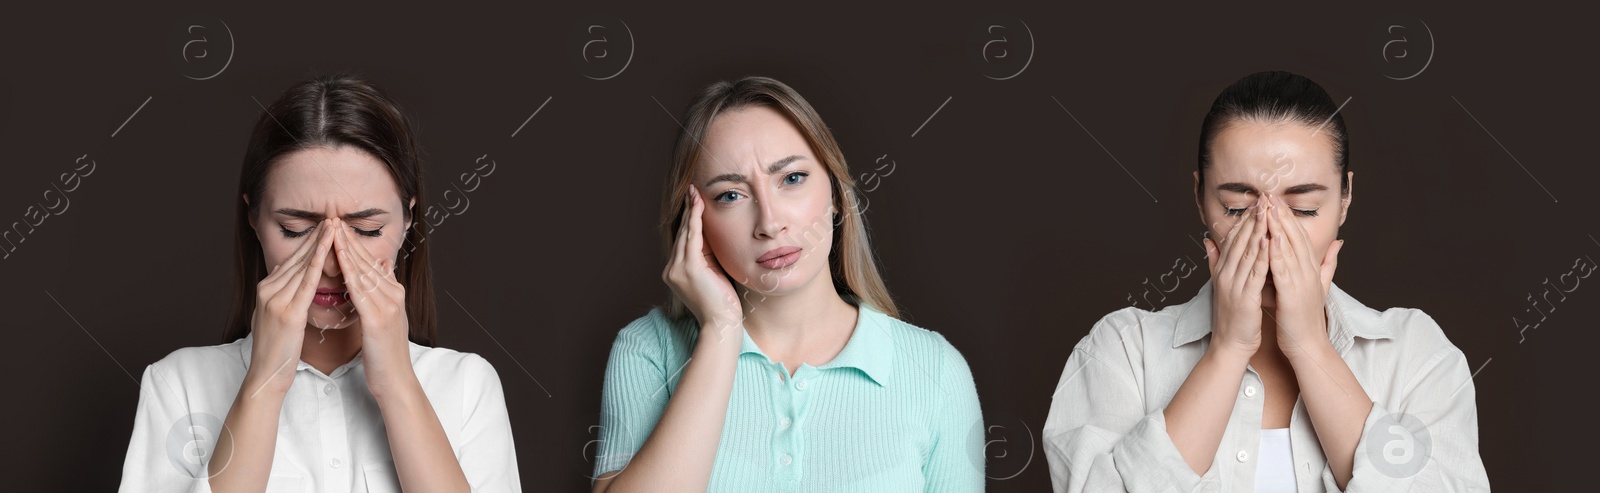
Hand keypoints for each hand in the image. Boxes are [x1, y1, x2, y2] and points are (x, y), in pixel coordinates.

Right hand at [246, 218, 335, 396]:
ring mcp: (276, 300)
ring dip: (320, 244)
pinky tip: (328, 250)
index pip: (292, 260)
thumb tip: (288, 274)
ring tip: (334, 225)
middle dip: (316, 237)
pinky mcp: (287, 312)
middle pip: (297, 257)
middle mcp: (268, 290)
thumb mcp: (276, 315)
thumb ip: (282, 293)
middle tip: (333, 216)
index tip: (325, 226)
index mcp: (266, 289)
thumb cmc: (277, 349)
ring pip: (302, 265)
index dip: (310, 242)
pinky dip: (317, 264)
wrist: (267, 374)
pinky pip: (306, 283)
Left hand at [331, 218, 414, 395]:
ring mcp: (388, 305)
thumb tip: (381, 267)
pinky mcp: (378, 318)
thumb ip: (383, 292)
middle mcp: (394, 295)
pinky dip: (348, 271)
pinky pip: (360, 289)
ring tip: (333, 230)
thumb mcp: (387, 318)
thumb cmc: (385, 353)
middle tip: (333, 219)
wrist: (395, 380)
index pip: (371, 262)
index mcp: (394, 294)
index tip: (339, 227)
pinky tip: (337, 259)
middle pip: (367, 261)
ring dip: (347, 249)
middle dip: (349, 239)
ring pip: (363, 271)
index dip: (355, 243)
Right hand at [661, 185, 741, 340]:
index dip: (686, 220)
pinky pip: (691, 238)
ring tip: (694, 192)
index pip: (682, 241)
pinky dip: (695, 220)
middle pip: (680, 234)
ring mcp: (677, 270)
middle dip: (686, 211)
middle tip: (691, 190)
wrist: (722, 324)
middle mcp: (672, 270)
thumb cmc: (723, 303)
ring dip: (690, 211)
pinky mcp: (688, 269)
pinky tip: (698, 206)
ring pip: (684, 233)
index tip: (692, 202)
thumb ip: (708, 256)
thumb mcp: (713, 274)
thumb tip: (710, 234)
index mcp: (676, 272)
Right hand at [1202, 195, 1269, 359]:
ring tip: (1267, 211)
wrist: (1230, 344)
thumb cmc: (1233, 316)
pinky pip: (1255, 272)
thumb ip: (1215, 261)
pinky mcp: (1245, 296)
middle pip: (1240, 240)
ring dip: (1258, 230)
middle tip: (1264, 197)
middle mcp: (1225, 274)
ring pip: (1247, 252)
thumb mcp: (1221, 285)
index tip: (1256, 202)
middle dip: (1253, 218)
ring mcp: (1233, 285)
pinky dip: (1262, 255)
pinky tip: (1269, 240)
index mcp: (1222, 270)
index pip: (1232, 238)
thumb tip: (1207, 241)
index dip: (1244, 219)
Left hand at [1264, 193, 1342, 355]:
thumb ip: (1328, 263)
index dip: (1289, 217)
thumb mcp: (1319, 285)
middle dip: (1282, 215)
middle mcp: (1309, 272)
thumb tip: (1339, 242)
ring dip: (1278, 227)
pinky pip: (1284, 270)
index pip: (1300, 237)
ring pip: (1289, 249)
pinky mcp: (1293, 295)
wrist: (1308, 344)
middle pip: (1295, 237)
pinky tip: (1270, 239)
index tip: (1276, 199)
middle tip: (1270, 194)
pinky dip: (1277, 254)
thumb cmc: (1307, 316)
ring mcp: (1302, 282)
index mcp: (1312, 269)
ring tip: (1268, 208)